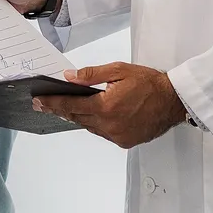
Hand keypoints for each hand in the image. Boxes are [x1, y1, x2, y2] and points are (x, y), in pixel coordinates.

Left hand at [35, 62, 188, 148]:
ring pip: (89, 126)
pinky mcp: (124, 142)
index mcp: (106, 106)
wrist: (174, 100)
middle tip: (44, 105)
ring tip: (70, 107)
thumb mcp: (118, 70)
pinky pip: (103, 133)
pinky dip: (97, 124)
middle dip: (60, 110)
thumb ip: (91, 75)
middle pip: (77, 117)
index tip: (38, 102)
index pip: (71, 105)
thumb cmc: (150, 83)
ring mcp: (117, 136)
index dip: (52, 103)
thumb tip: (69, 77)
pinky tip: (97, 114)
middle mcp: (109, 125)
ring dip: (80, 116)